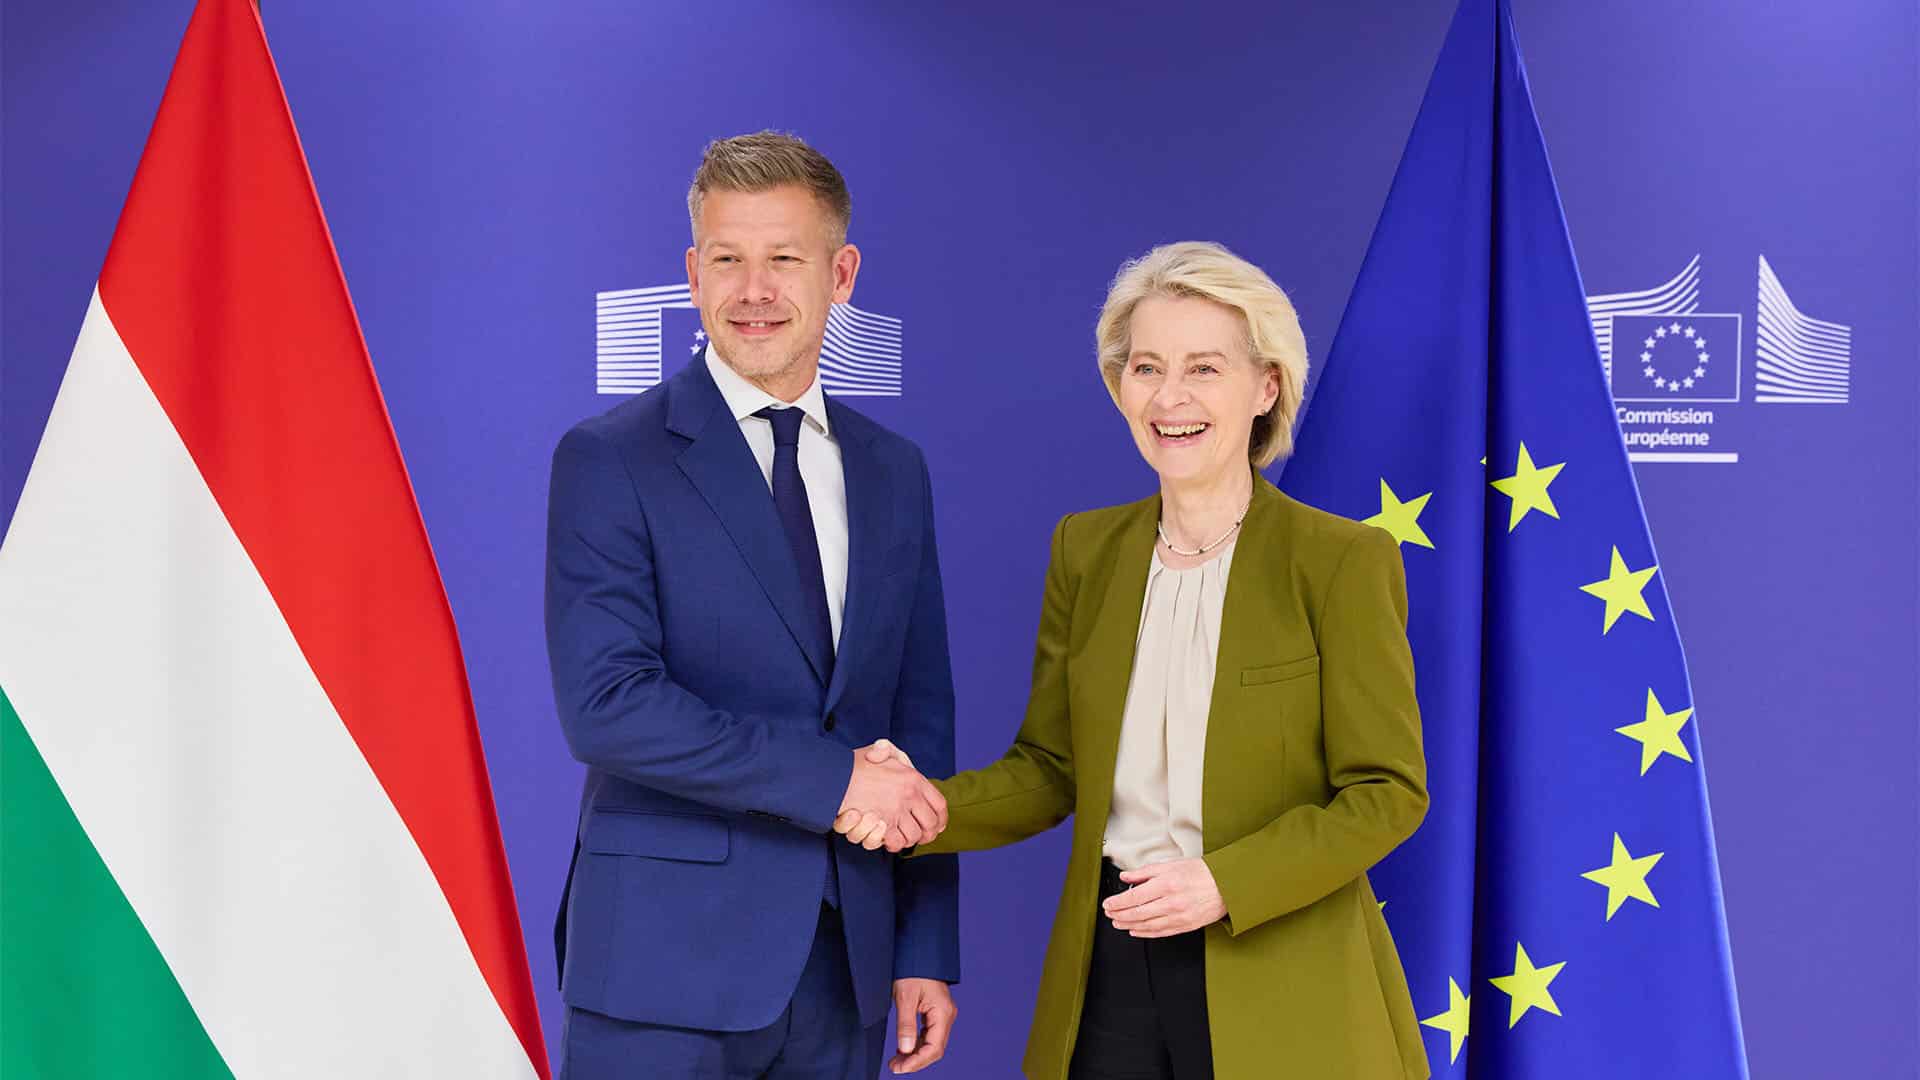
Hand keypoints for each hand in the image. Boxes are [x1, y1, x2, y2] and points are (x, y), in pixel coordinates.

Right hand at [836, 740, 945, 851]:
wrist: (833, 777)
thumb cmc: (853, 766)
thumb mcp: (877, 751)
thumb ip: (889, 752)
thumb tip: (898, 760)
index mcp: (913, 779)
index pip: (939, 804)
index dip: (941, 818)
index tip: (938, 825)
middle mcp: (909, 795)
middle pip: (930, 824)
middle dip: (927, 834)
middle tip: (920, 837)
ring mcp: (896, 811)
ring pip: (914, 836)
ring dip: (909, 840)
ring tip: (903, 837)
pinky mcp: (882, 825)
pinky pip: (896, 842)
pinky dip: (893, 843)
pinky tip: (888, 838)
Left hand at [889, 977, 955, 1072]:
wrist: (918, 952)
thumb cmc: (912, 970)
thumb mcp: (905, 997)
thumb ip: (906, 1025)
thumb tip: (905, 1050)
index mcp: (943, 1013)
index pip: (934, 1048)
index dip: (917, 1062)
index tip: (900, 1068)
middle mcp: (946, 1015)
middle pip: (934, 1048)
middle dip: (915, 1061)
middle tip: (895, 1067)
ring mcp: (942, 1014)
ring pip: (931, 1043)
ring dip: (915, 1054)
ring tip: (896, 1061)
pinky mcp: (934, 1012)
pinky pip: (928, 1034)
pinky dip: (916, 1044)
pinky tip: (903, 1048)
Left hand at [1101, 857, 1225, 937]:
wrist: (1226, 885)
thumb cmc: (1201, 872)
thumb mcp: (1171, 865)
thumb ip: (1146, 872)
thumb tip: (1126, 877)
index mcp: (1166, 884)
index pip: (1134, 897)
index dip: (1117, 902)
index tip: (1108, 904)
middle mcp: (1171, 902)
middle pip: (1138, 912)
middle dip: (1119, 915)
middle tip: (1109, 914)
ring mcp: (1179, 916)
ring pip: (1147, 925)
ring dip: (1129, 925)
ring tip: (1118, 923)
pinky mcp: (1186, 926)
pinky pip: (1161, 932)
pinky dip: (1146, 933)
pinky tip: (1136, 931)